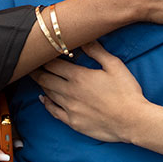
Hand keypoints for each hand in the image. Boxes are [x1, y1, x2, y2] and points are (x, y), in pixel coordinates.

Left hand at [33, 42, 148, 143]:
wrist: (131, 121)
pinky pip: (53, 111)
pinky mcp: (73, 122)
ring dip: (41, 84)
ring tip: (36, 77)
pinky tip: (43, 98)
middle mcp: (69, 92)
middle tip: (30, 64)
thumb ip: (97, 51)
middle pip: (45, 78)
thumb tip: (84, 39)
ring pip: (48, 93)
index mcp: (79, 76)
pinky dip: (46, 103)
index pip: (53, 64)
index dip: (44, 58)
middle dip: (36, 70)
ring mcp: (69, 108)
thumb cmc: (126, 92)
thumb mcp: (115, 66)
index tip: (40, 53)